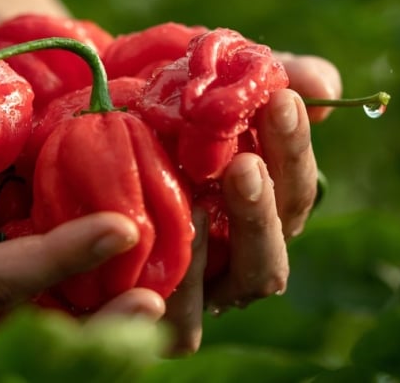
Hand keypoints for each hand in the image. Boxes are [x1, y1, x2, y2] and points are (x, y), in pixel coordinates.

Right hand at [0, 66, 164, 325]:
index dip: (44, 262)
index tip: (117, 228)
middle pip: (18, 330)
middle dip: (91, 322)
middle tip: (159, 299)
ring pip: (45, 326)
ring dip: (106, 313)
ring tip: (173, 286)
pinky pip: (55, 294)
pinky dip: (100, 282)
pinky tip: (154, 259)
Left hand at [163, 54, 341, 352]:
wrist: (74, 121)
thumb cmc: (149, 104)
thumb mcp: (199, 81)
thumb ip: (260, 78)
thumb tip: (325, 87)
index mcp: (257, 209)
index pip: (294, 189)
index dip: (293, 148)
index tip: (278, 100)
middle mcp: (236, 256)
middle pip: (275, 248)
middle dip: (265, 207)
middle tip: (243, 164)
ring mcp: (202, 289)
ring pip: (245, 285)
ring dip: (234, 245)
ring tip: (203, 205)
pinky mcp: (155, 311)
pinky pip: (180, 321)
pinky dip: (181, 290)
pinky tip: (157, 241)